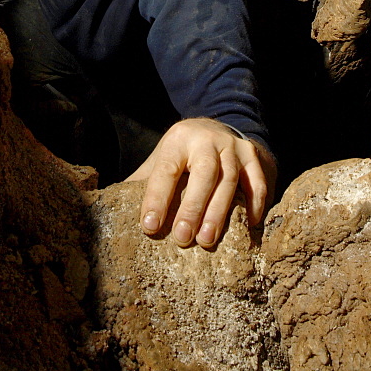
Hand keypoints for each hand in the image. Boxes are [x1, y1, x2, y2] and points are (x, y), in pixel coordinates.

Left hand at [126, 117, 274, 247]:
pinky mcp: (253, 157)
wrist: (215, 130)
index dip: (157, 198)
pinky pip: (257, 182)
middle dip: (192, 207)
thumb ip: (144, 183)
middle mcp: (207, 139)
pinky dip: (254, 205)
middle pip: (203, 172)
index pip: (166, 169)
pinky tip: (247, 227)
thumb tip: (113, 213)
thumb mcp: (162, 159)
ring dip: (218, 212)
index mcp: (178, 139)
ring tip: (206, 240)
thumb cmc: (182, 155)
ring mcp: (233, 146)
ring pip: (229, 179)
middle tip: (182, 239)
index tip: (149, 227)